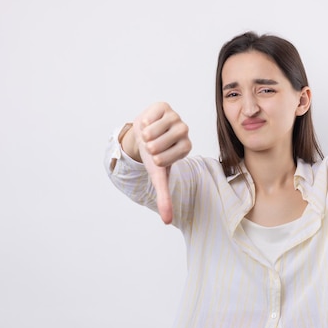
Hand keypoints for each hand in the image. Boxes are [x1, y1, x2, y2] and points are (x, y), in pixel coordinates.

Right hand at [131, 102, 190, 223]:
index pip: (176, 153)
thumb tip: (168, 222)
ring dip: (146, 135)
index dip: (161, 157)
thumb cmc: (152, 156)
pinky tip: (147, 125)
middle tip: (151, 146)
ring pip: (155, 130)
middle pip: (164, 141)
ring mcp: (175, 117)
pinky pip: (150, 117)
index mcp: (185, 147)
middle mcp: (184, 130)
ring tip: (148, 136)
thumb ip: (164, 197)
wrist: (141, 135)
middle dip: (152, 147)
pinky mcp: (164, 106)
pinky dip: (144, 123)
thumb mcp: (157, 176)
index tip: (157, 157)